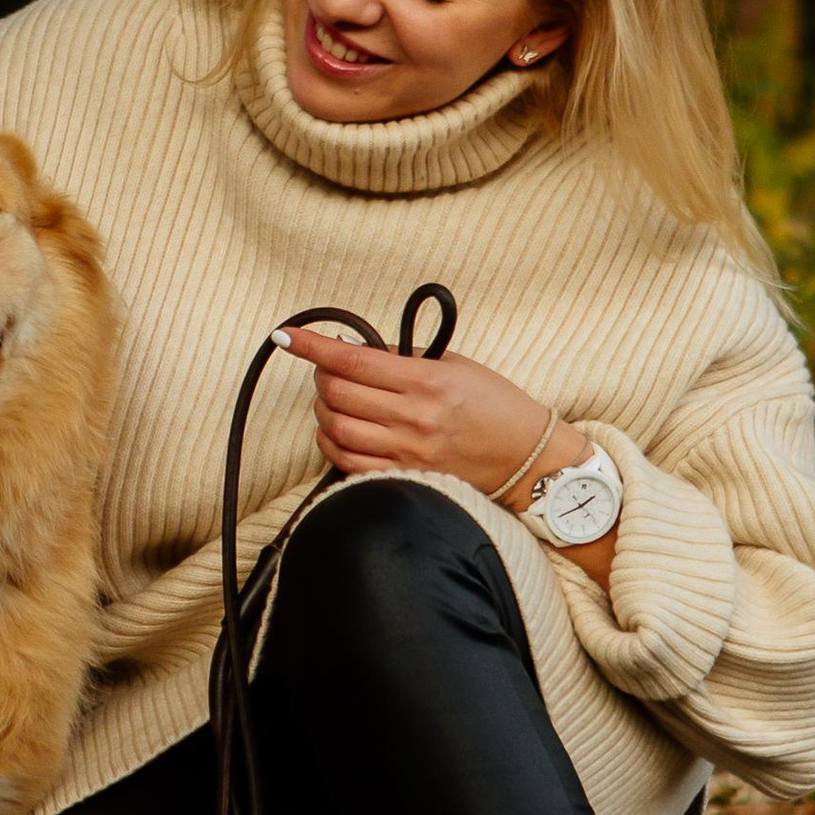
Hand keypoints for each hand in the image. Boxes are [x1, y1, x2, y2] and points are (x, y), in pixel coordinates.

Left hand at [273, 323, 568, 503]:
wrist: (528, 458)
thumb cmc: (494, 405)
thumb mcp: (454, 366)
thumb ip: (402, 359)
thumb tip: (351, 351)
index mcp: (426, 382)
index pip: (351, 361)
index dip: (311, 346)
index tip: (286, 336)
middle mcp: (414, 419)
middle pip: (335, 394)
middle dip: (320, 377)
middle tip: (328, 369)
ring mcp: (408, 454)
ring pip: (335, 428)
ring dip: (324, 410)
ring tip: (335, 399)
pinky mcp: (406, 478)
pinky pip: (348, 463)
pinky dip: (332, 443)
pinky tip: (337, 430)